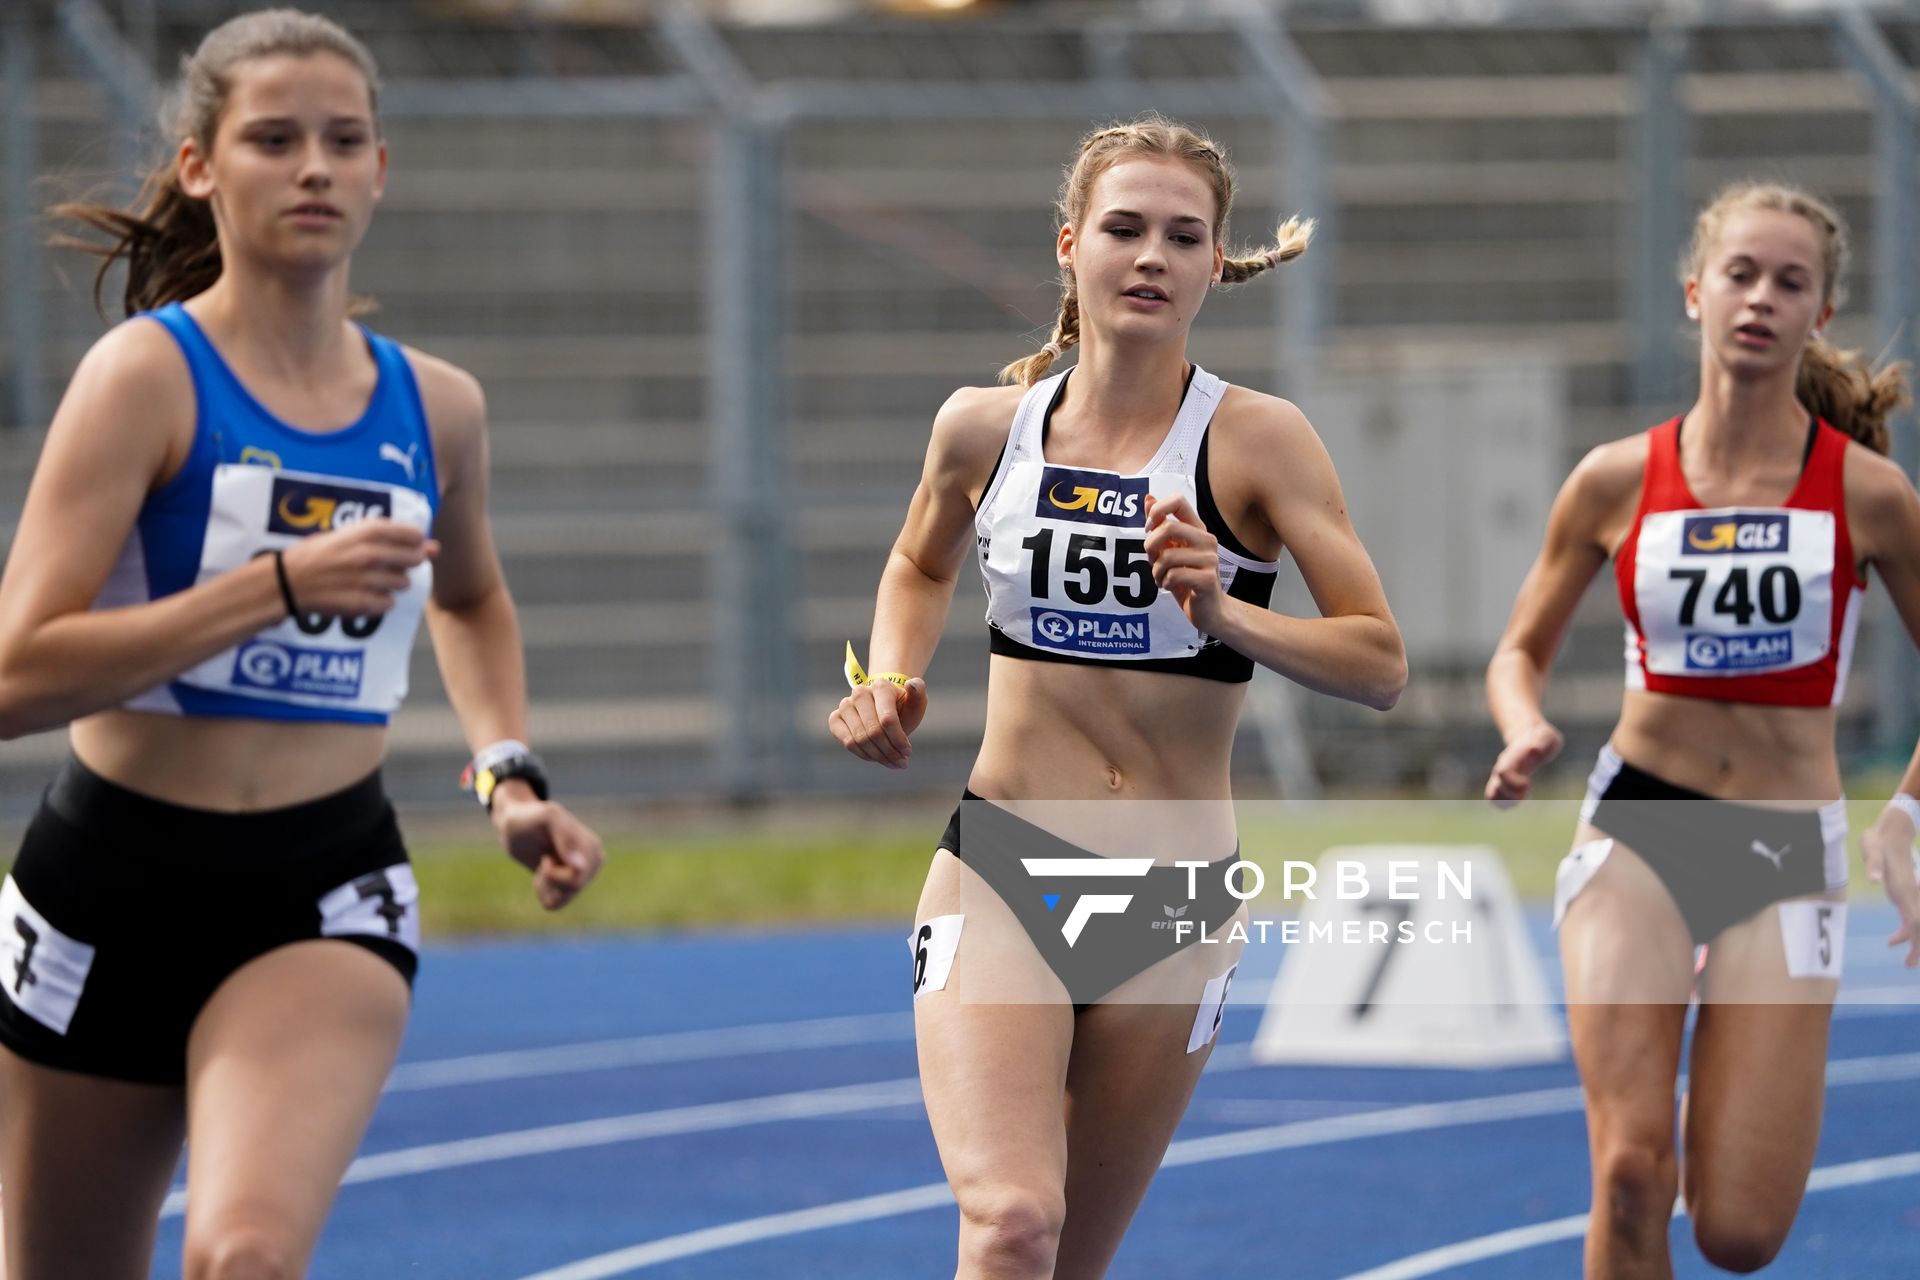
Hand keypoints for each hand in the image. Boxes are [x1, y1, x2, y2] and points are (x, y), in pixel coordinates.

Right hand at [276, 518, 438, 617]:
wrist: (288, 581)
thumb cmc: (319, 554)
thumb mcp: (351, 536)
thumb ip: (393, 539)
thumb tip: (435, 547)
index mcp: (369, 531)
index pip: (415, 535)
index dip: (413, 543)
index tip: (403, 546)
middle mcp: (371, 554)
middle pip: (414, 559)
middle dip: (404, 563)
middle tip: (383, 565)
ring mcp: (368, 580)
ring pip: (403, 583)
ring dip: (391, 583)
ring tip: (367, 580)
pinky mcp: (363, 603)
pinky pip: (389, 604)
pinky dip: (379, 601)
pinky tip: (361, 594)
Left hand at [491, 781, 604, 910]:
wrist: (516, 826)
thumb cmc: (531, 818)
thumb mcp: (547, 817)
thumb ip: (566, 837)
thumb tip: (581, 866)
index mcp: (592, 847)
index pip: (578, 879)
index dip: (555, 875)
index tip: (545, 858)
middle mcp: (593, 863)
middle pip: (572, 890)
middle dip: (551, 879)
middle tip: (544, 860)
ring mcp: (582, 875)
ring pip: (562, 900)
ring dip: (545, 886)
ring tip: (542, 865)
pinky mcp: (569, 885)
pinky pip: (555, 904)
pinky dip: (543, 892)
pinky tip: (542, 874)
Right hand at [828, 676, 928, 769]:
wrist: (883, 711)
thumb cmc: (902, 709)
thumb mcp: (916, 703)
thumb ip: (919, 692)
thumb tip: (911, 683)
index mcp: (881, 686)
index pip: (887, 720)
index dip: (898, 739)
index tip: (908, 751)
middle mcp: (860, 693)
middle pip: (873, 732)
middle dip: (890, 751)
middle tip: (902, 762)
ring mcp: (845, 705)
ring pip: (860, 739)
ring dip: (878, 756)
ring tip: (892, 762)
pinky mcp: (835, 719)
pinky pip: (848, 742)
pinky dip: (864, 754)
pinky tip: (876, 757)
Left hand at [1143, 494, 1224, 632]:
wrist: (1209, 611)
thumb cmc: (1187, 579)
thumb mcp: (1170, 550)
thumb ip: (1160, 526)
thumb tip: (1148, 498)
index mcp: (1197, 529)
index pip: (1179, 500)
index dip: (1158, 510)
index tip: (1149, 528)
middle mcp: (1206, 540)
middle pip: (1169, 528)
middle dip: (1151, 546)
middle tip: (1152, 560)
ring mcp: (1209, 559)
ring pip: (1167, 555)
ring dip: (1156, 570)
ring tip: (1161, 578)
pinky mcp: (1207, 579)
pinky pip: (1173, 575)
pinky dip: (1164, 582)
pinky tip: (1170, 586)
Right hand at [1485, 721, 1563, 808]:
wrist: (1528, 735)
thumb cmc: (1540, 738)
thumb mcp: (1546, 737)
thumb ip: (1541, 743)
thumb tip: (1534, 749)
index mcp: (1511, 758)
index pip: (1503, 772)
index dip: (1514, 783)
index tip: (1527, 783)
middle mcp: (1502, 768)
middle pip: (1496, 789)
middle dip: (1513, 796)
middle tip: (1527, 787)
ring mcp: (1500, 776)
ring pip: (1493, 796)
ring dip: (1508, 802)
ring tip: (1522, 795)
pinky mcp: (1503, 783)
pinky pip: (1495, 799)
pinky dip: (1506, 804)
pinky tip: (1519, 797)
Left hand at [1861, 802, 1919, 968]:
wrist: (1892, 830)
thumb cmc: (1880, 841)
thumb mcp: (1872, 849)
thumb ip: (1873, 864)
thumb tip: (1873, 880)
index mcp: (1905, 888)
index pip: (1915, 918)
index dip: (1915, 935)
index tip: (1909, 954)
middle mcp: (1912, 894)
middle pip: (1919, 926)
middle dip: (1918, 947)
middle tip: (1908, 966)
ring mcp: (1911, 894)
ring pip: (1917, 925)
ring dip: (1914, 943)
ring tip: (1906, 962)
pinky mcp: (1905, 894)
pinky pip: (1911, 918)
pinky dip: (1905, 932)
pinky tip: (1894, 941)